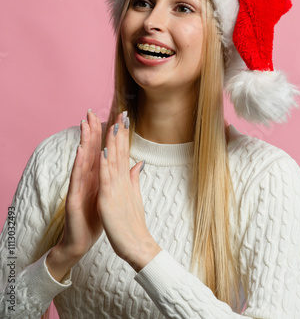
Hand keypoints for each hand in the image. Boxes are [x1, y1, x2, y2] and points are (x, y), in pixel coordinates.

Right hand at [47, 110, 103, 280]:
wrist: (81, 241)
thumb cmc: (94, 218)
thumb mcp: (109, 195)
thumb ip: (118, 177)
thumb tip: (132, 164)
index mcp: (97, 177)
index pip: (102, 150)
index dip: (107, 134)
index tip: (113, 117)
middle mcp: (87, 178)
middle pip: (90, 150)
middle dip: (92, 131)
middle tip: (92, 111)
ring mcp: (79, 187)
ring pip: (82, 160)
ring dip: (84, 141)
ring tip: (85, 124)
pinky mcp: (73, 198)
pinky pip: (76, 179)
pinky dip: (79, 164)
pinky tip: (80, 150)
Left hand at [98, 112, 160, 271]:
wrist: (137, 246)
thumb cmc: (133, 223)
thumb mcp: (133, 196)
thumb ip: (134, 178)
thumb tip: (138, 162)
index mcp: (126, 179)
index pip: (124, 152)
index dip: (124, 134)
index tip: (124, 117)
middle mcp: (122, 180)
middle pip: (120, 152)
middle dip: (120, 131)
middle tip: (122, 111)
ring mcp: (116, 188)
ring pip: (113, 160)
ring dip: (113, 141)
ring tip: (113, 123)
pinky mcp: (109, 199)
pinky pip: (106, 178)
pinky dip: (104, 163)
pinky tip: (103, 149)